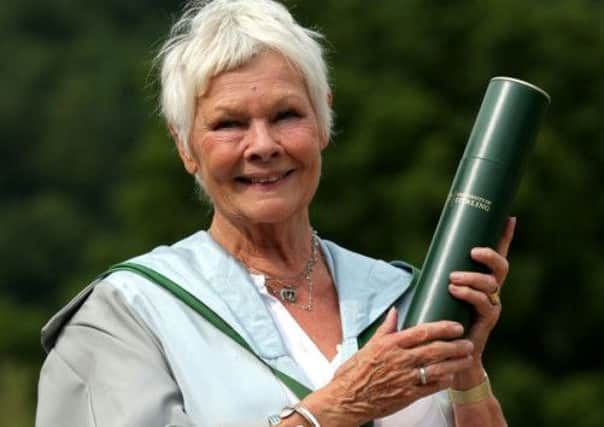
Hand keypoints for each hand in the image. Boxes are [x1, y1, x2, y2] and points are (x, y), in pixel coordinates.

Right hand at [303, 310, 474, 426]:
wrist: (347, 399)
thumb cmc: (355, 372)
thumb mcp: (369, 345)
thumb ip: (386, 328)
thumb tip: (395, 311)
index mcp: (390, 344)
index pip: (423, 332)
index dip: (443, 328)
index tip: (456, 326)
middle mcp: (400, 360)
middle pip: (435, 350)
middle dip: (455, 345)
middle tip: (467, 342)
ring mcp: (405, 379)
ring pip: (438, 368)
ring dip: (456, 363)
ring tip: (467, 358)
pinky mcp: (407, 395)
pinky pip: (431, 387)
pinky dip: (444, 381)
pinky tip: (452, 376)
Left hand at [447, 217, 515, 386]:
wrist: (452, 351)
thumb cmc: (445, 316)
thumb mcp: (442, 289)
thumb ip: (441, 273)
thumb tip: (430, 250)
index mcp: (484, 278)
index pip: (498, 254)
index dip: (505, 237)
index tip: (510, 217)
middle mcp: (492, 289)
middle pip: (501, 267)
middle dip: (490, 255)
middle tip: (472, 252)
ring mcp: (492, 304)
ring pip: (490, 284)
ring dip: (471, 277)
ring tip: (452, 278)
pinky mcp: (488, 319)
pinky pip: (484, 302)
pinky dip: (468, 293)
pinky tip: (455, 289)